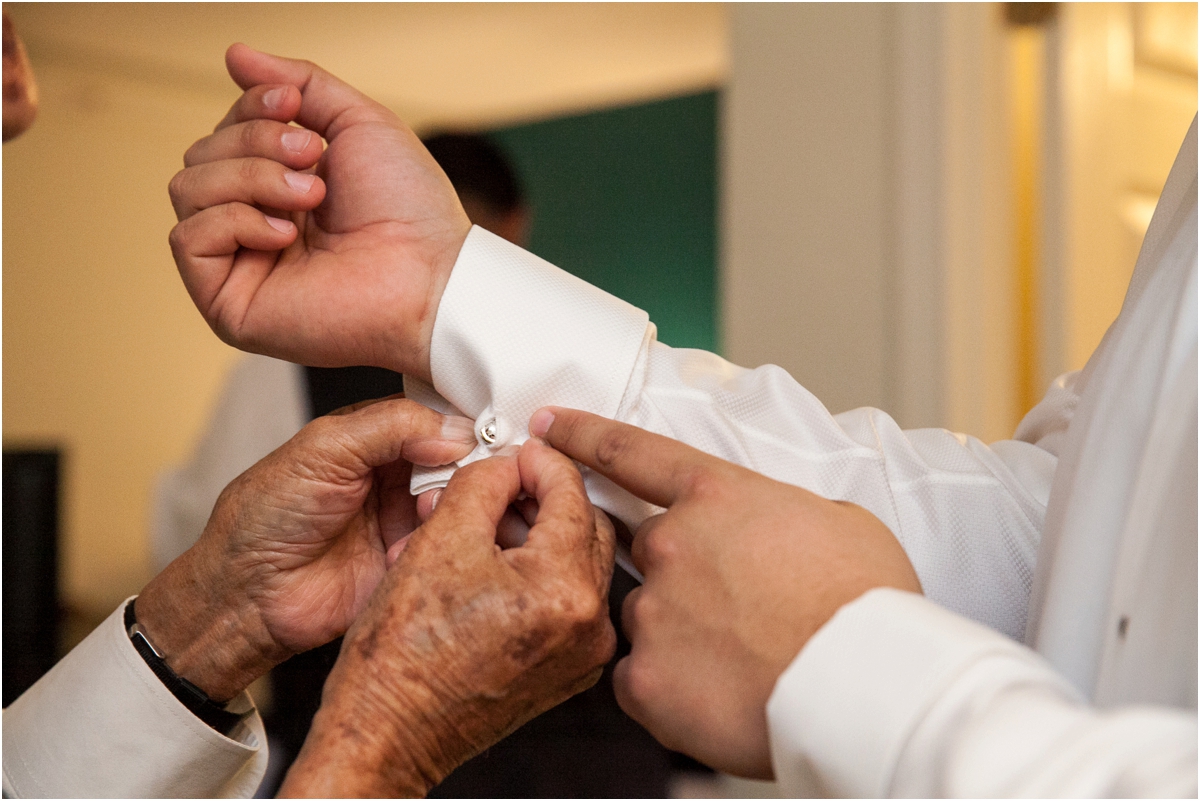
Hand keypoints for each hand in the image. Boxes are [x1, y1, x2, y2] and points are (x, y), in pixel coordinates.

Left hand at [135, 397, 476, 701]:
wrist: (247, 595)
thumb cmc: (267, 516)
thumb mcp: (325, 450)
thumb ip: (393, 426)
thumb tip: (459, 430)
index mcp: (376, 435)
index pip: (438, 417)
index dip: (465, 424)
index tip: (488, 433)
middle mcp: (397, 473)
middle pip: (460, 460)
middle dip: (466, 469)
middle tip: (451, 482)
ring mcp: (407, 517)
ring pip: (461, 502)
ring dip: (454, 508)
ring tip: (426, 516)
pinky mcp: (412, 560)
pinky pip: (450, 545)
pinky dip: (441, 543)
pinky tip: (411, 549)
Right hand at [168, 44, 470, 379]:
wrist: (428, 274)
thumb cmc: (409, 211)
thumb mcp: (358, 123)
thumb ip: (299, 85)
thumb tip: (235, 55)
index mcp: (281, 189)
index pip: (224, 133)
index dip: (251, 109)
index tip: (293, 107)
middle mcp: (255, 226)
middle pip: (200, 154)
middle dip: (255, 143)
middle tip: (314, 161)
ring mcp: (239, 265)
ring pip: (188, 188)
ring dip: (251, 177)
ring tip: (310, 196)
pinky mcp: (227, 305)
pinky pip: (187, 238)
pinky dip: (237, 221)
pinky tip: (287, 235)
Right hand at [279, 439, 616, 797]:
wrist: (389, 730)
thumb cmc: (403, 655)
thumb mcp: (441, 540)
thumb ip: (485, 483)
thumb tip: (510, 462)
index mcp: (564, 590)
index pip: (571, 494)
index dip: (540, 461)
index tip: (518, 450)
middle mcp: (589, 626)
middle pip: (586, 527)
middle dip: (546, 496)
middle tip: (505, 482)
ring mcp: (584, 654)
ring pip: (579, 563)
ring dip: (543, 533)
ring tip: (492, 525)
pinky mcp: (570, 670)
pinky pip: (570, 600)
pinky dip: (543, 573)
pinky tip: (500, 566)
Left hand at [529, 407, 921, 778]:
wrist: (866, 686)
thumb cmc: (867, 606)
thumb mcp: (840, 524)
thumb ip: (784, 515)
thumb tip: (778, 529)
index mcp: (718, 496)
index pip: (631, 453)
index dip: (583, 435)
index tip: (547, 425)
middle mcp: (671, 544)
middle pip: (648, 551)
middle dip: (683, 575)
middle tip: (736, 608)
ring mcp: (652, 611)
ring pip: (647, 618)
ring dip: (682, 634)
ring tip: (742, 659)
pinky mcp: (644, 679)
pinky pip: (640, 678)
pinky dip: (672, 687)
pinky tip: (717, 693)